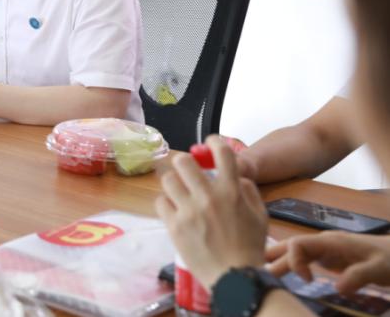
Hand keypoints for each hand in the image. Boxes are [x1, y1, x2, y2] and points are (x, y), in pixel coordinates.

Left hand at [155, 135, 269, 287]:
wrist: (235, 278)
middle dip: (185, 163)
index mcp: (232, 192)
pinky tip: (175, 212)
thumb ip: (248, 191)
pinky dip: (166, 205)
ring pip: (168, 180)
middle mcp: (208, 197)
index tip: (210, 142)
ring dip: (174, 183)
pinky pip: (160, 203)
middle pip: (183, 161)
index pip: (222, 154)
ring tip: (180, 193)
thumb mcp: (260, 216)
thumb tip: (235, 175)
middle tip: (187, 170)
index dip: (214, 141)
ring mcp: (188, 211)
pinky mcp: (174, 226)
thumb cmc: (251, 248)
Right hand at [266, 230, 389, 294]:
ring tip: (263, 273)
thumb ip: (358, 276)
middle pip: (290, 246)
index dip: (294, 261)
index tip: (306, 281)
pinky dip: (292, 266)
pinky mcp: (330, 259)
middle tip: (258, 273)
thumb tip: (337, 288)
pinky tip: (286, 275)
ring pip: (295, 253)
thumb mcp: (378, 268)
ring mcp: (326, 251)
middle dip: (273, 257)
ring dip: (280, 262)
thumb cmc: (389, 258)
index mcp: (330, 242)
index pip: (298, 245)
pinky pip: (305, 260)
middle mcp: (323, 244)